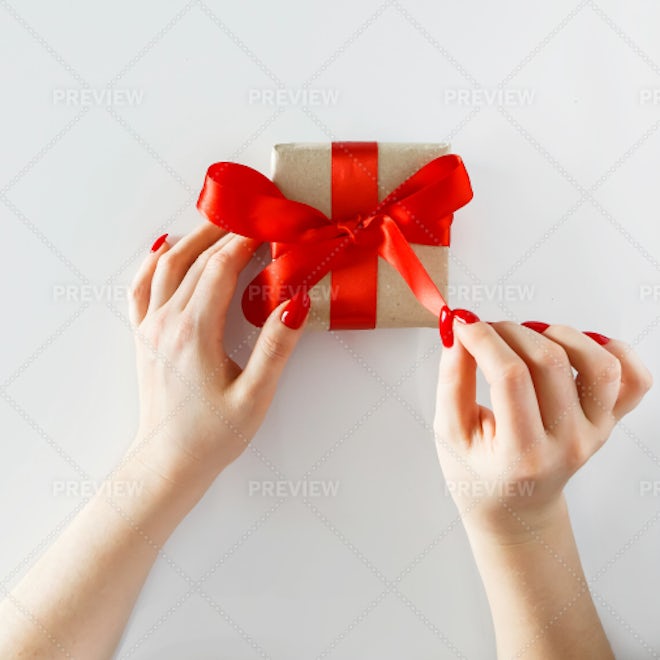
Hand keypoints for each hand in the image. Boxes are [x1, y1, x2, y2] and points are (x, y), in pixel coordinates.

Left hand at [126, 224, 309, 491]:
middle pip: (195, 259)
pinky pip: (142, 286)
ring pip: (168, 265)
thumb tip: (295, 304)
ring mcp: (150, 327)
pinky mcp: (143, 336)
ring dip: (194, 239)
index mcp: (194, 332)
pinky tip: (164, 248)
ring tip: (219, 224)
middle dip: (225, 232)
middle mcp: (166, 321)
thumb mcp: (254, 397)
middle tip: (252, 216)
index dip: (246, 241)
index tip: (269, 225)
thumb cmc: (212, 436)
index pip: (220, 268)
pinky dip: (153, 262)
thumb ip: (275, 349)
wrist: (168, 463)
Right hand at [434, 319, 652, 542]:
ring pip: (598, 363)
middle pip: (550, 362)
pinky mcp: (610, 421)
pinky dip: (613, 349)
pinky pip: (635, 379)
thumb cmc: (480, 472)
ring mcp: (595, 432)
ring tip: (527, 336)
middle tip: (484, 331)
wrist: (516, 507)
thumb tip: (459, 331)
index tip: (463, 323)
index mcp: (523, 455)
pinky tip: (577, 345)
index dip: (483, 339)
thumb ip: (452, 380)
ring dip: (558, 334)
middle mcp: (568, 443)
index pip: (510, 377)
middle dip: (509, 331)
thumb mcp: (450, 433)